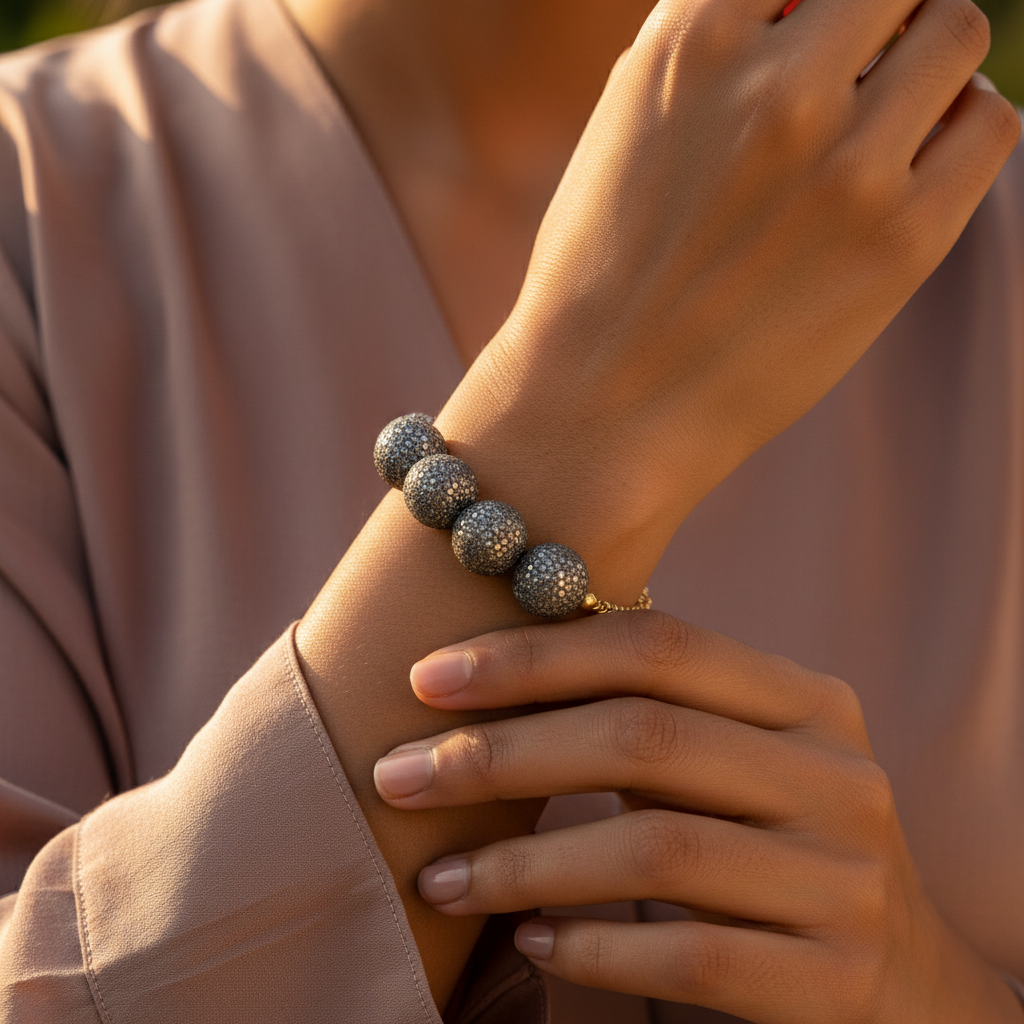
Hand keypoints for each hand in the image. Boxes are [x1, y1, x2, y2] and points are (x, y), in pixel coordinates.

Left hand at [374, 613, 1023, 1021]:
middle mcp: (837, 778)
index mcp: (807, 701)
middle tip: (396, 777)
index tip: (426, 679)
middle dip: (501, 754)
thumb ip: (651, 715)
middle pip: (644, 738)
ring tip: (438, 877)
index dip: (534, 657)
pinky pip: (688, 957)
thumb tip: (481, 681)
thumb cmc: (775, 843)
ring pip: (653, 850)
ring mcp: (844, 881)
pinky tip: (529, 940)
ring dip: (523, 865)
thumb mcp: (735, 761)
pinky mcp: (833, 981)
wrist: (906, 983)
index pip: (657, 648)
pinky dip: (593, 946)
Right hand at [436, 0, 1019, 569]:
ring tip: (888, 119)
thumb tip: (798, 6)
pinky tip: (913, 167)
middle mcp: (778, 86)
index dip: (815, 0)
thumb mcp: (625, 126)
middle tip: (861, 67)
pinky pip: (989, 126)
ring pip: (956, 33)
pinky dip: (962, 129)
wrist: (601, 404)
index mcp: (692, 43)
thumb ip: (710, 49)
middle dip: (879, 16)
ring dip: (928, 62)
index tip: (822, 32)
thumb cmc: (601, 273)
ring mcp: (847, 163)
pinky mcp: (900, 239)